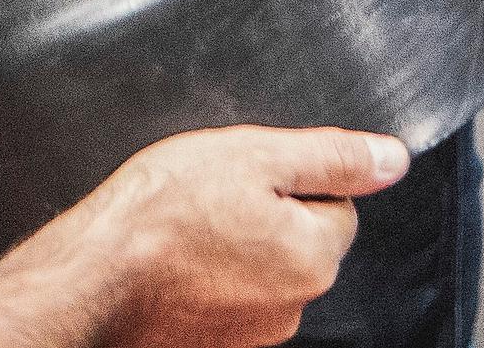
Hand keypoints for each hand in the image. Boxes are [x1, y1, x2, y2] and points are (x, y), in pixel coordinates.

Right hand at [0, 127, 405, 347]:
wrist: (92, 277)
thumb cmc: (161, 213)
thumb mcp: (254, 156)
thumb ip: (332, 157)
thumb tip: (391, 158)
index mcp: (314, 257)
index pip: (336, 204)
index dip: (292, 178)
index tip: (247, 175)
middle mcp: (294, 307)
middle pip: (302, 240)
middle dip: (268, 214)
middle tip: (212, 195)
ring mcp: (253, 334)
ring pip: (264, 270)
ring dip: (237, 247)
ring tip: (187, 228)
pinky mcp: (215, 344)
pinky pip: (230, 299)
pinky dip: (210, 279)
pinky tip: (177, 261)